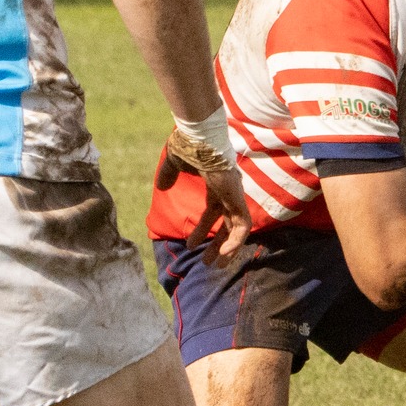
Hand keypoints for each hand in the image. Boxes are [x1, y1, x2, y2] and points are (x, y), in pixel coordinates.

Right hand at [154, 136, 251, 263]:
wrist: (198, 140)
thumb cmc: (188, 147)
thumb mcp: (174, 164)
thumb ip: (169, 175)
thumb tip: (161, 186)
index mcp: (216, 184)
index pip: (213, 212)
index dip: (202, 230)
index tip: (191, 246)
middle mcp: (228, 192)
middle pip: (227, 224)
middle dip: (217, 244)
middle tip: (209, 263)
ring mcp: (234, 196)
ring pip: (238, 229)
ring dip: (229, 248)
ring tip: (217, 265)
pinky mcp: (237, 199)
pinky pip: (243, 226)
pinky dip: (236, 241)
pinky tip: (225, 254)